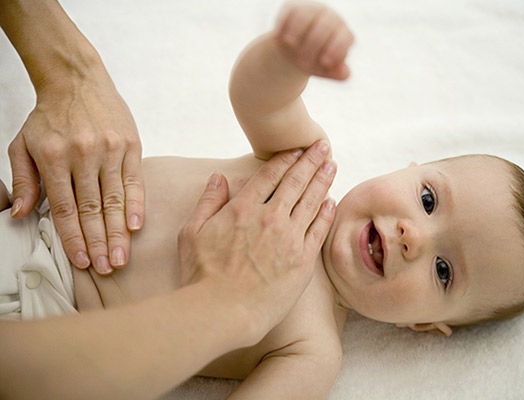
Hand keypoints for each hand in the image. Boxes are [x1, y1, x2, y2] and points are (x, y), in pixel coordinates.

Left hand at [8, 72, 143, 274]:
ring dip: (118, 232)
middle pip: (93, 209)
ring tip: (121, 256)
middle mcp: (84, 154)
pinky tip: (136, 226)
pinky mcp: (130, 145)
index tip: (82, 261)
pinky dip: (136, 205)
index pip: (65, 208)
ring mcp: (110, 150)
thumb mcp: (23, 144)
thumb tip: (19, 215)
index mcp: (54, 157)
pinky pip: (134, 180)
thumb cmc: (49, 116)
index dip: (74, 238)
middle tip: (107, 268)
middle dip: (99, 242)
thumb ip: (22, 181)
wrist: (77, 80)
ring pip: (115, 199)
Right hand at [177, 141, 335, 344]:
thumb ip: (207, 202)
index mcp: (243, 208)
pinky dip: (326, 213)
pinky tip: (331, 201)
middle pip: (296, 181)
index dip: (285, 159)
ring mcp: (289, 238)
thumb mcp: (191, 233)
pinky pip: (318, 230)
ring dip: (322, 180)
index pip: (270, 175)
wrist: (223, 311)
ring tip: (331, 165)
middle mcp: (270, 218)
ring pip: (311, 201)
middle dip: (311, 160)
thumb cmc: (202, 276)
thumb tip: (219, 178)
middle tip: (323, 146)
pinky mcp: (302, 261)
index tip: (296, 149)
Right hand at [275, 1, 353, 79]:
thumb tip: (345, 74)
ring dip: (298, 29)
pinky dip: (284, 23)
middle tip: (303, 63)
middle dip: (314, 44)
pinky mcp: (294, 8)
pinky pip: (289, 12)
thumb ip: (335, 72)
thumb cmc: (314, 61)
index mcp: (343, 34)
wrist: (294, 52)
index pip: (344, 37)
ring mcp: (312, 10)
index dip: (336, 49)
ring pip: (306, 15)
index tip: (325, 62)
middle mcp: (330, 18)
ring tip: (290, 44)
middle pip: (325, 27)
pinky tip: (279, 37)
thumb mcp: (324, 69)